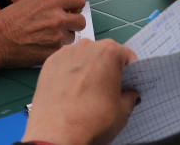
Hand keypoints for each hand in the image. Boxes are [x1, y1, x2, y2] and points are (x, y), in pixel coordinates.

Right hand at [0, 0, 87, 66]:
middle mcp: (57, 17)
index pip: (79, 0)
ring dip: (64, 37)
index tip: (72, 10)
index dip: (76, 5)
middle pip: (81, 20)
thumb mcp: (30, 1)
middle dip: (74, 23)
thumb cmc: (9, 21)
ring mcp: (56, 36)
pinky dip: (55, 48)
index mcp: (52, 1)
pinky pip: (62, 49)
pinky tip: (43, 46)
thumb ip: (49, 2)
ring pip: (72, 37)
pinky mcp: (53, 51)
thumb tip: (62, 5)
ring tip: (48, 37)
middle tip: (64, 25)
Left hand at [24, 40, 138, 144]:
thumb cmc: (91, 121)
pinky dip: (69, 74)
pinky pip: (65, 64)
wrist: (57, 133)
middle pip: (103, 53)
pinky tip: (70, 93)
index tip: (126, 83)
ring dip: (87, 69)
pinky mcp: (49, 63)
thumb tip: (129, 93)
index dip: (129, 71)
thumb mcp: (122, 112)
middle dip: (107, 69)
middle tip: (107, 90)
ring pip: (83, 58)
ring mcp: (65, 53)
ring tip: (86, 93)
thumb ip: (130, 97)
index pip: (126, 55)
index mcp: (108, 52)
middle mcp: (86, 46)